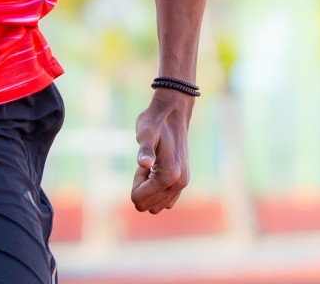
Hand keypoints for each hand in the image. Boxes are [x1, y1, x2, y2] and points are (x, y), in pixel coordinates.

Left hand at [130, 89, 192, 213]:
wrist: (173, 113)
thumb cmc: (154, 122)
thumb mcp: (145, 132)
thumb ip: (145, 149)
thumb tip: (143, 163)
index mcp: (169, 176)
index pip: (139, 199)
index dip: (135, 182)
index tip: (144, 163)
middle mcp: (179, 184)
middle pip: (148, 205)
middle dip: (142, 187)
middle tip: (148, 164)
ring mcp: (183, 184)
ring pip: (157, 206)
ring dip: (150, 188)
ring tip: (154, 165)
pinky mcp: (183, 182)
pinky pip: (166, 201)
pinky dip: (158, 190)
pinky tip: (159, 168)